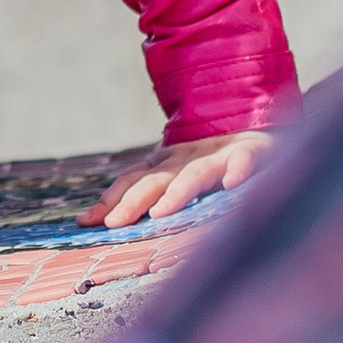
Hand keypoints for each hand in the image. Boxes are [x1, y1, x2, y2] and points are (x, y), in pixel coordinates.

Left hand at [91, 129, 282, 231]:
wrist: (257, 120)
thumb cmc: (211, 159)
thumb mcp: (175, 177)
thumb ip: (137, 199)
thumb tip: (86, 222)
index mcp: (168, 164)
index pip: (134, 181)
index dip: (111, 199)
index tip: (86, 222)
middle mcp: (188, 158)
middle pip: (157, 180)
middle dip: (134, 201)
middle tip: (115, 223)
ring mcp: (219, 154)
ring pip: (195, 174)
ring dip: (178, 192)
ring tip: (161, 213)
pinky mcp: (253, 150)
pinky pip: (245, 159)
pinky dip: (239, 170)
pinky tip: (232, 185)